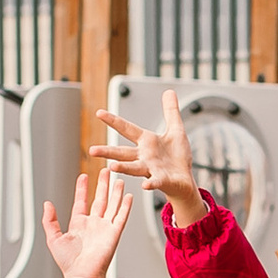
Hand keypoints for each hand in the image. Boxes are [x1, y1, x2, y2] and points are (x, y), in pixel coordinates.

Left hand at [43, 167, 135, 277]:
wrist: (82, 275)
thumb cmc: (68, 262)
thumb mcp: (54, 238)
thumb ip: (50, 221)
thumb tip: (47, 204)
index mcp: (79, 223)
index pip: (82, 201)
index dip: (82, 188)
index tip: (84, 176)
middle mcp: (93, 223)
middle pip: (100, 199)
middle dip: (103, 184)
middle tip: (105, 170)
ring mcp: (105, 227)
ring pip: (112, 204)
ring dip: (116, 192)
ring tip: (119, 179)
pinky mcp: (114, 233)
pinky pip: (121, 216)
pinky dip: (125, 206)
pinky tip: (128, 196)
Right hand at [91, 90, 204, 225]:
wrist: (185, 180)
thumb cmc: (178, 157)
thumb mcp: (176, 130)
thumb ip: (171, 111)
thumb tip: (168, 91)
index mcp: (146, 142)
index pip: (126, 129)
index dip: (113, 121)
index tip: (99, 113)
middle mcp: (144, 156)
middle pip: (123, 153)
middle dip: (107, 151)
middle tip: (92, 151)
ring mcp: (151, 169)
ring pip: (134, 168)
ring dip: (123, 167)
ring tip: (112, 167)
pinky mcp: (162, 180)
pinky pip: (155, 181)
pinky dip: (151, 184)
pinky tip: (145, 185)